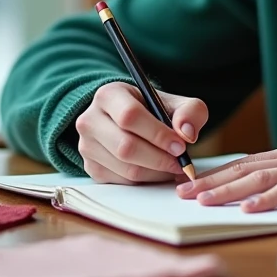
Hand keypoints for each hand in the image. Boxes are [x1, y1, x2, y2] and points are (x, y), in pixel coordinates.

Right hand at [75, 82, 208, 184]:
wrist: (126, 119)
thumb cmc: (152, 110)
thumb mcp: (174, 102)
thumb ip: (189, 112)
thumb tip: (187, 134)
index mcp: (108, 95)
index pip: (130, 116)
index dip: (157, 134)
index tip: (180, 146)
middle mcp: (90, 120)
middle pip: (125, 147)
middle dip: (159, 158)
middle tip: (180, 162)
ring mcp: (86, 146)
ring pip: (125, 168)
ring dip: (155, 172)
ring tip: (173, 167)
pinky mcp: (91, 168)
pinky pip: (122, 181)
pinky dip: (146, 180)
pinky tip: (158, 171)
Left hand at [176, 131, 276, 211]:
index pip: (246, 162)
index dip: (218, 171)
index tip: (194, 179)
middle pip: (243, 168)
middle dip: (210, 181)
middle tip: (181, 191)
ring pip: (257, 178)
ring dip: (227, 190)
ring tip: (202, 200)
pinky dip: (267, 200)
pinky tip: (249, 208)